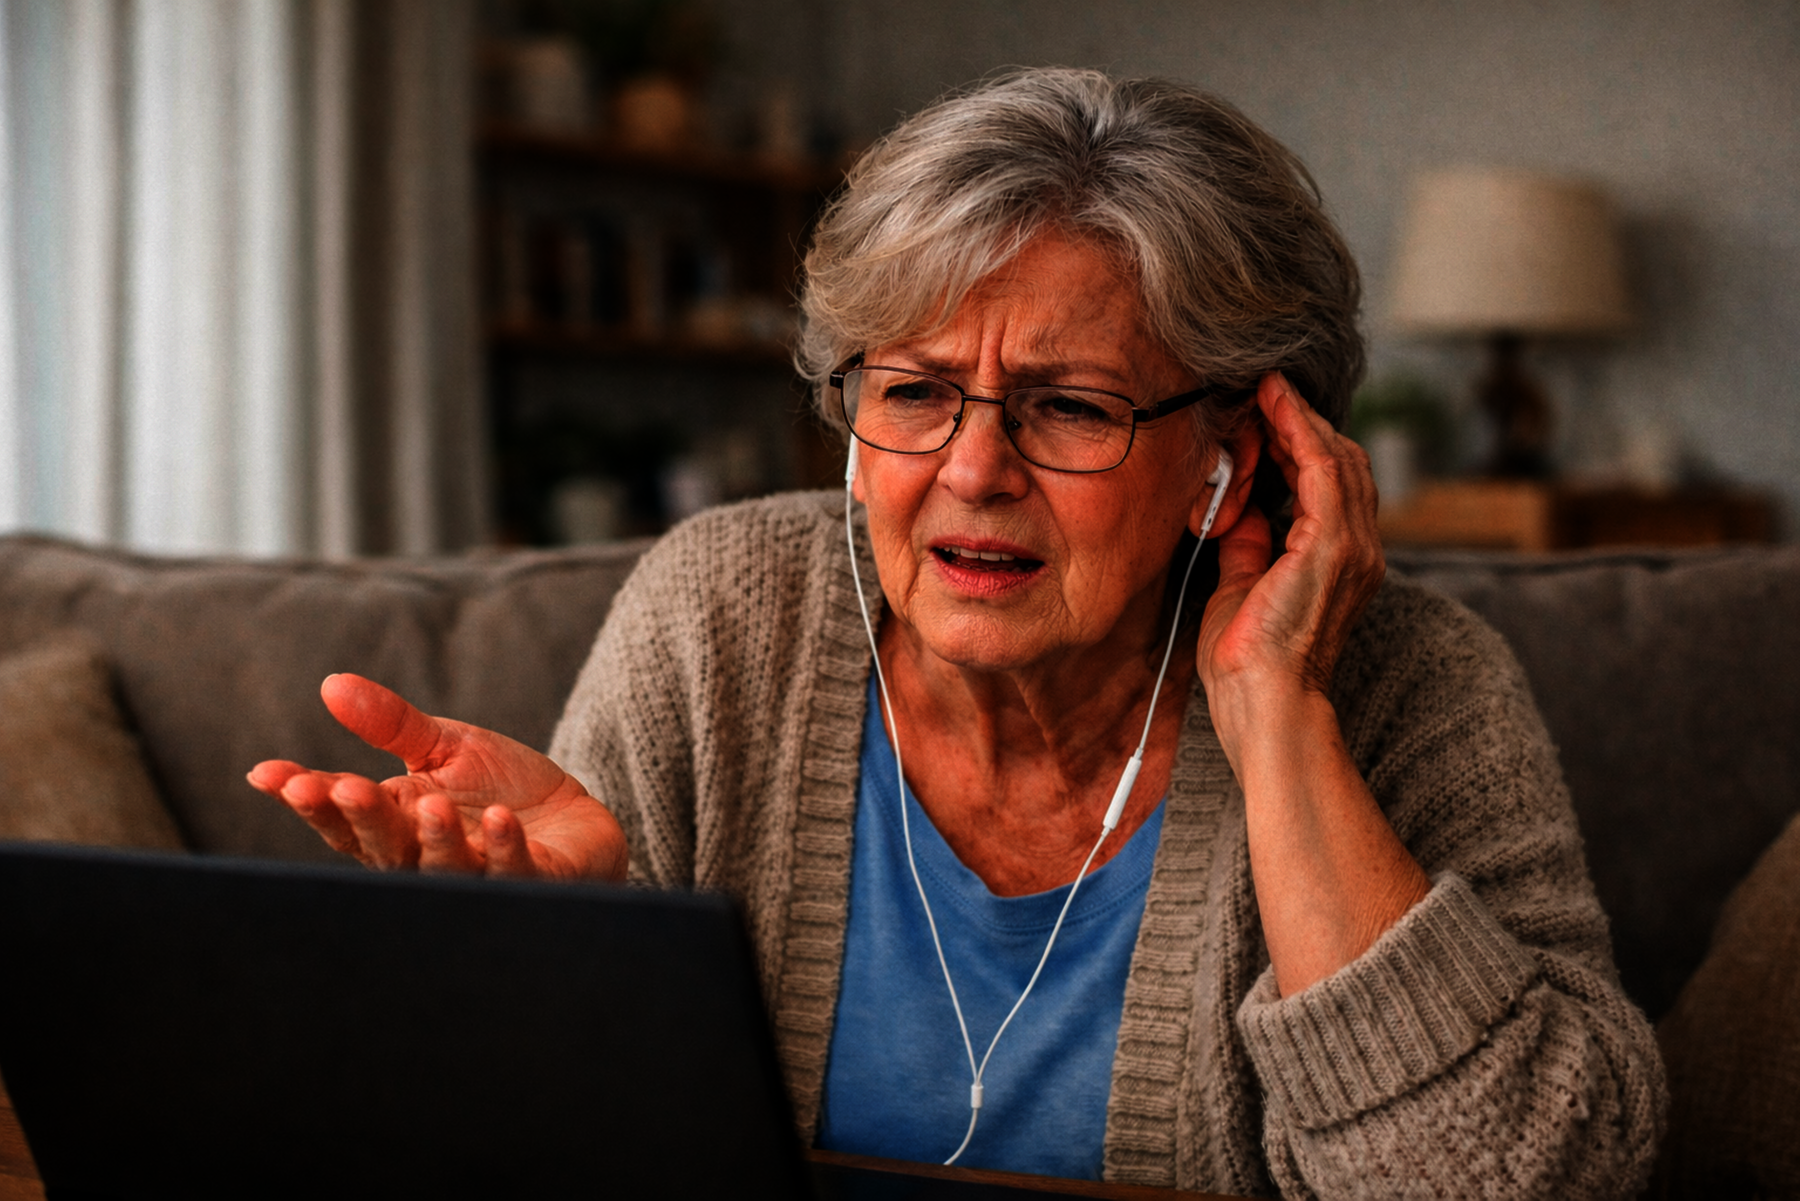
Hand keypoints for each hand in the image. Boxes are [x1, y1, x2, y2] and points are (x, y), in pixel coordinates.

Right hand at [247, 674, 627, 880]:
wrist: (576, 821)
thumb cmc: (501, 788)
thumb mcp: (443, 746)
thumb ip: (391, 723)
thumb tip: (331, 684)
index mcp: (396, 825)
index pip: (341, 815)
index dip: (308, 798)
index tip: (270, 775)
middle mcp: (425, 860)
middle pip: (384, 847)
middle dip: (363, 820)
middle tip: (345, 789)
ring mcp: (477, 879)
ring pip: (444, 870)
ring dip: (436, 840)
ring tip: (431, 806)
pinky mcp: (531, 885)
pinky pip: (513, 874)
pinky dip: (505, 848)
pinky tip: (501, 820)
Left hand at [1195, 375, 1425, 994]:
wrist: (1266, 712)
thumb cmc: (1247, 667)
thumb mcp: (1239, 587)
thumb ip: (1245, 544)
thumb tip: (1231, 506)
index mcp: (1338, 562)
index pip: (1326, 482)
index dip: (1296, 441)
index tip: (1258, 409)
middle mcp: (1359, 550)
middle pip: (1339, 461)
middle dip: (1297, 421)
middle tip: (1255, 389)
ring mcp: (1353, 549)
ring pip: (1335, 457)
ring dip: (1295, 419)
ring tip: (1260, 388)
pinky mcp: (1335, 549)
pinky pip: (1325, 471)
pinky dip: (1299, 432)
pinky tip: (1272, 407)